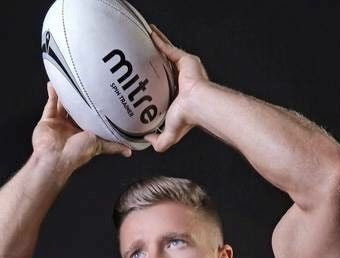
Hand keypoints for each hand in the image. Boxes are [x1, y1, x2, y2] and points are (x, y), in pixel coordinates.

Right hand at [32, 83, 132, 167]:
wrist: (55, 158)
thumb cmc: (77, 153)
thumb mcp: (100, 146)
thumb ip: (113, 146)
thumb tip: (130, 151)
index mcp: (84, 134)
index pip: (90, 118)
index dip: (94, 107)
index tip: (99, 95)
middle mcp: (72, 129)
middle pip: (76, 109)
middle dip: (80, 98)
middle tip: (85, 83)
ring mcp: (59, 124)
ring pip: (63, 105)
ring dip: (66, 94)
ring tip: (70, 79)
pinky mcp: (48, 121)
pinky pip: (50, 104)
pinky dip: (52, 94)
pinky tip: (54, 83)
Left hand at [143, 24, 208, 152]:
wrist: (198, 105)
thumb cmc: (187, 118)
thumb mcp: (170, 134)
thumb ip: (160, 142)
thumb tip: (148, 141)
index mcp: (177, 97)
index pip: (163, 87)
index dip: (154, 83)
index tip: (143, 80)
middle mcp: (180, 81)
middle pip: (164, 67)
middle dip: (154, 60)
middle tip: (142, 54)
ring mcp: (183, 70)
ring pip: (166, 55)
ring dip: (157, 45)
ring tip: (145, 37)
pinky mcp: (185, 60)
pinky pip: (168, 47)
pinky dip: (159, 40)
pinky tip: (150, 33)